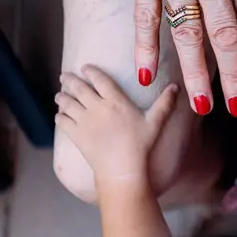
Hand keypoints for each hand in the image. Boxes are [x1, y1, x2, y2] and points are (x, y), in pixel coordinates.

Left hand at [55, 65, 177, 182]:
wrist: (122, 169)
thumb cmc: (140, 145)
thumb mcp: (156, 122)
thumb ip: (165, 103)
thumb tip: (176, 86)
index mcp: (116, 101)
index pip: (100, 80)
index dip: (90, 71)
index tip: (84, 67)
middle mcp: (98, 107)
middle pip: (79, 88)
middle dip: (69, 80)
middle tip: (64, 75)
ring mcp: (85, 121)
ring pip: (67, 103)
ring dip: (62, 97)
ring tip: (59, 94)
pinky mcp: (76, 135)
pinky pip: (63, 121)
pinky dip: (60, 116)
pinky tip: (60, 115)